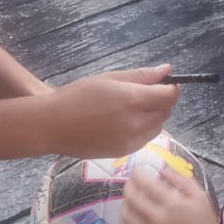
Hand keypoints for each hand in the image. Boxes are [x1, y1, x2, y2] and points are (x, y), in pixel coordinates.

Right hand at [46, 66, 178, 156]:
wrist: (52, 125)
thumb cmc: (78, 95)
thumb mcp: (110, 78)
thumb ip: (141, 76)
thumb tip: (167, 70)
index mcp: (133, 101)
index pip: (169, 96)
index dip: (171, 87)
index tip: (164, 82)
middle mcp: (136, 124)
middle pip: (166, 112)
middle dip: (161, 101)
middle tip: (143, 93)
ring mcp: (131, 142)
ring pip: (158, 127)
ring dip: (153, 117)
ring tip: (130, 108)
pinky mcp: (124, 153)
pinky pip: (144, 139)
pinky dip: (142, 130)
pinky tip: (122, 122)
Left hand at [120, 165, 221, 223]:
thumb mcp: (200, 196)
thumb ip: (181, 180)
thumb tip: (163, 169)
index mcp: (173, 204)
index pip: (147, 184)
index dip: (138, 174)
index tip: (138, 170)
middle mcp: (158, 219)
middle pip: (132, 197)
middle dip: (129, 185)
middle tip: (132, 181)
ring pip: (126, 215)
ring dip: (125, 203)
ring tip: (130, 198)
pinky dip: (125, 223)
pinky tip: (131, 217)